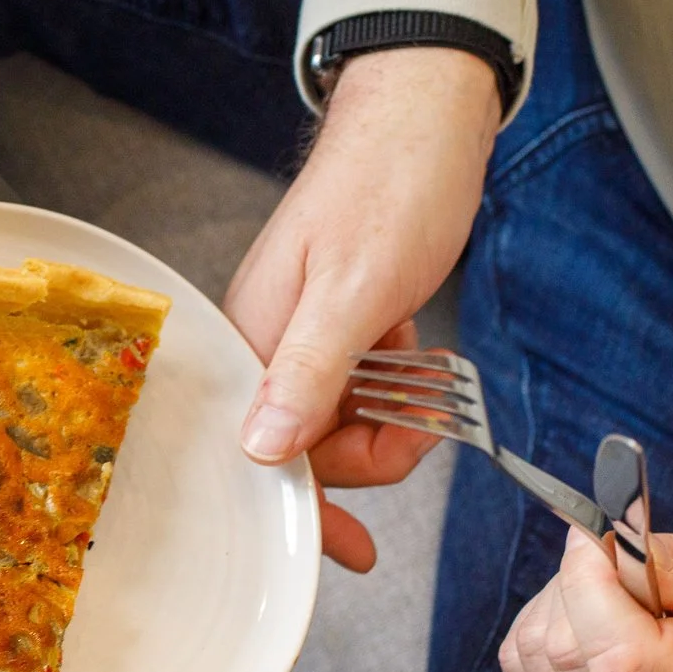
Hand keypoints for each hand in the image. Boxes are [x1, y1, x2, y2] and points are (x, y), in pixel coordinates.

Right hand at [224, 48, 500, 569]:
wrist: (423, 120)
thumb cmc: (389, 187)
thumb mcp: (355, 288)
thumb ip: (309, 373)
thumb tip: (263, 452)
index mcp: (247, 341)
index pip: (259, 454)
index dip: (308, 504)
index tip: (351, 551)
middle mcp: (260, 349)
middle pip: (304, 451)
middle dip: (371, 447)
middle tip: (420, 414)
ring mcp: (295, 341)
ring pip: (336, 427)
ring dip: (391, 416)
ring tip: (425, 375)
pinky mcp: (330, 332)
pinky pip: (355, 393)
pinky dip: (394, 388)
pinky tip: (411, 352)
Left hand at [501, 528, 672, 671]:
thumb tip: (600, 548)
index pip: (614, 657)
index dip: (589, 584)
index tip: (602, 539)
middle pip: (563, 653)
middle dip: (574, 584)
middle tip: (623, 565)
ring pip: (532, 658)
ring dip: (556, 606)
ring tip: (618, 596)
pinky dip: (542, 631)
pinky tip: (591, 620)